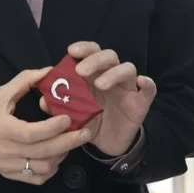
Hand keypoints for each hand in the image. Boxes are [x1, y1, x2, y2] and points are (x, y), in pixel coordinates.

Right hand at [0, 66, 97, 184]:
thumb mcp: (0, 93)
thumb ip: (25, 80)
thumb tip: (49, 71)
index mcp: (2, 129)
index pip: (31, 133)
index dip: (52, 128)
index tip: (68, 118)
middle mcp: (6, 150)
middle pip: (43, 153)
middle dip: (68, 143)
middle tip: (85, 132)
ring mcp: (8, 165)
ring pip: (43, 167)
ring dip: (61, 155)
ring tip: (70, 142)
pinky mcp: (10, 174)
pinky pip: (37, 179)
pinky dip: (51, 169)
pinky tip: (56, 156)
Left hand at [46, 42, 156, 157]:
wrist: (107, 144)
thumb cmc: (91, 121)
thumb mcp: (73, 114)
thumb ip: (59, 106)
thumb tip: (43, 101)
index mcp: (95, 74)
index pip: (92, 53)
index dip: (83, 48)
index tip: (71, 51)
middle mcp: (113, 77)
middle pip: (110, 56)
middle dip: (95, 60)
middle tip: (80, 71)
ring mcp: (128, 89)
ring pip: (128, 69)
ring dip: (114, 73)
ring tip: (100, 84)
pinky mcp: (141, 104)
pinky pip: (150, 90)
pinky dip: (148, 84)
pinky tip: (143, 82)